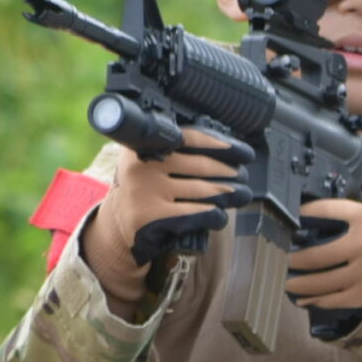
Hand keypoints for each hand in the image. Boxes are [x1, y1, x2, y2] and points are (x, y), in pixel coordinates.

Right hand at [82, 126, 251, 303]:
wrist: (116, 224)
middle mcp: (142, 165)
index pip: (190, 137)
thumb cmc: (145, 189)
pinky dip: (213, 215)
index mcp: (145, 145)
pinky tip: (221, 215)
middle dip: (229, 172)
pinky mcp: (151, 217)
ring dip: (228, 193)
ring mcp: (145, 191)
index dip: (221, 144)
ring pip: (201, 190)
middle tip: (243, 175)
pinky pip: (193, 214)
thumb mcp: (150, 162)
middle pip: (200, 166)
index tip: (244, 152)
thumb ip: (178, 153)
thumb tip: (228, 150)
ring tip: (242, 194)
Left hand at [284, 198, 361, 312]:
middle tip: (277, 261)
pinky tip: (303, 298)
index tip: (283, 224)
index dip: (299, 217)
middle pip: (316, 257)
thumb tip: (294, 216)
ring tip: (285, 281)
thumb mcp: (356, 215)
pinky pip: (333, 300)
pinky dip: (314, 300)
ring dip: (297, 284)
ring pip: (321, 283)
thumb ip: (330, 211)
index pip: (323, 213)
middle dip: (290, 261)